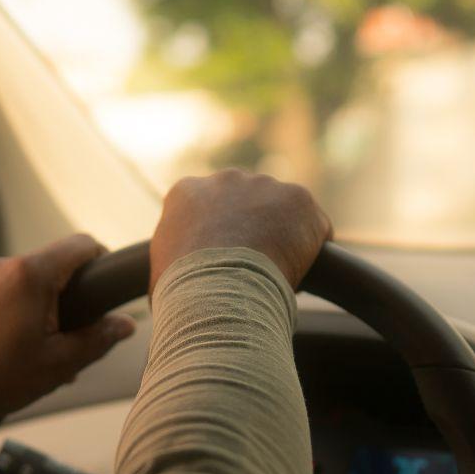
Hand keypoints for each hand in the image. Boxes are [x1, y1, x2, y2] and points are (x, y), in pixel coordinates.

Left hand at [0, 234, 134, 422]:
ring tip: (43, 348)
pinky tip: (18, 347)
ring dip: (45, 306)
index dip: (102, 262)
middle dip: (71, 295)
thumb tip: (125, 324)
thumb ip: (98, 338)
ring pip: (30, 280)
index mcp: (31, 275)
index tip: (106, 289)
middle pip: (55, 264)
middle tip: (74, 334)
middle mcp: (5, 267)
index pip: (82, 244)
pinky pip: (7, 291)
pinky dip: (21, 310)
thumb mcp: (60, 363)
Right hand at [149, 169, 332, 291]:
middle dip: (254, 231)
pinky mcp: (298, 198)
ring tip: (278, 276)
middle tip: (255, 270)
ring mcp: (264, 185)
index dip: (221, 239)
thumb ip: (171, 266)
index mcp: (186, 193)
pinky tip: (303, 274)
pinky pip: (314, 226)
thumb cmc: (182, 294)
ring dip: (284, 238)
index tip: (227, 265)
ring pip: (282, 212)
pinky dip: (313, 250)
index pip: (209, 210)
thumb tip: (172, 292)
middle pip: (248, 204)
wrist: (217, 292)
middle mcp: (225, 179)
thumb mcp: (160, 276)